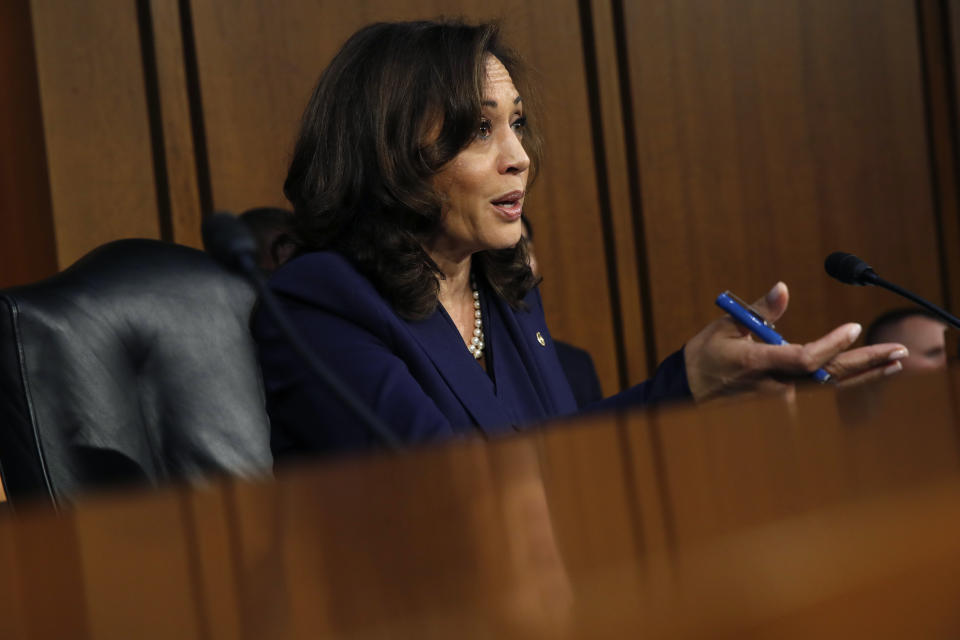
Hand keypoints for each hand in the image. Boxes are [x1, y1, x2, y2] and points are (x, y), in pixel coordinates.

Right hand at [683, 282, 908, 401]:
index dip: (830, 345)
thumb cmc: (706, 355)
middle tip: (899, 351)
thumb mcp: (728, 326)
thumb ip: (761, 310)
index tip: (854, 328)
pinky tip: (869, 374)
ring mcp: (780, 399)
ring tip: (895, 362)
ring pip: (830, 388)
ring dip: (865, 374)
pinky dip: (847, 382)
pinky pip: (820, 392)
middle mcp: (774, 385)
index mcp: (757, 363)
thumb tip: (783, 288)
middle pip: (828, 377)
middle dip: (866, 363)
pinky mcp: (783, 403)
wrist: (688, 391)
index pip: (803, 358)